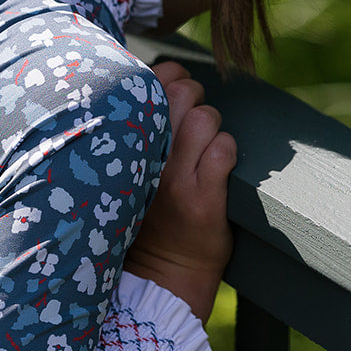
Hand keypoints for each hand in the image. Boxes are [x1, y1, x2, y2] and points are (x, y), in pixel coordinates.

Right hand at [124, 61, 236, 321]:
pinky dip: (227, 152)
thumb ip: (137, 127)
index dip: (167, 76)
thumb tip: (166, 75)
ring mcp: (176, 179)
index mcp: (123, 144)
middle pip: (181, 90)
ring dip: (213, 127)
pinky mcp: (204, 200)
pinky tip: (218, 168)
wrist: (161, 274)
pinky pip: (225, 151)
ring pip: (206, 117)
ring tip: (204, 148)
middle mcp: (147, 157)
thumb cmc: (145, 213)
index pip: (147, 80)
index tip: (170, 93)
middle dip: (194, 96)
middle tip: (191, 121)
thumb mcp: (125, 167)